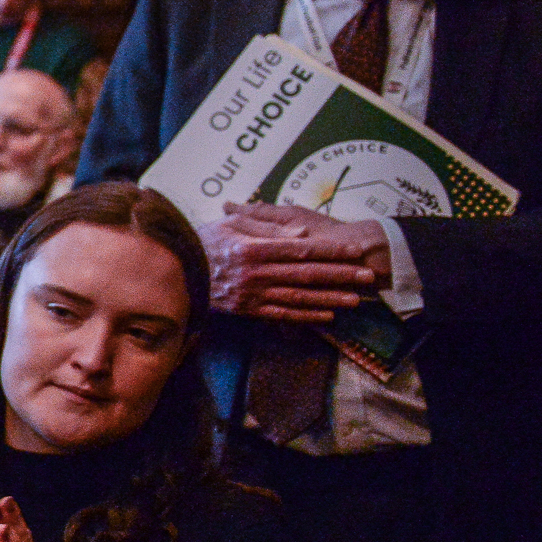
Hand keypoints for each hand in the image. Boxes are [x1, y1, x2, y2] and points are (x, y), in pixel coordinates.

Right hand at [201, 202, 381, 323]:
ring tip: (356, 298)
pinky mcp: (247, 310)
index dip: (330, 250)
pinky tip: (327, 315)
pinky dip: (306, 316)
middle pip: (305, 274)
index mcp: (253, 248)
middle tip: (367, 275)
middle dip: (340, 275)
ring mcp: (252, 294)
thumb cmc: (203, 241)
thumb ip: (265, 226)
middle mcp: (255, 273)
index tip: (354, 251)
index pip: (300, 249)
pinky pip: (281, 314)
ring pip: (298, 297)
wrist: (174, 272)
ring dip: (329, 298)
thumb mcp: (229, 224)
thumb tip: (300, 232)